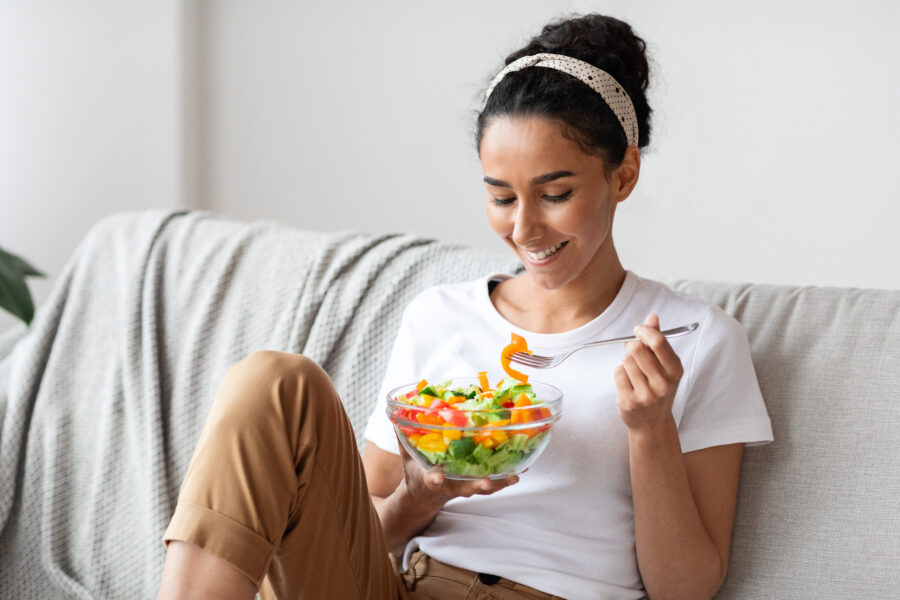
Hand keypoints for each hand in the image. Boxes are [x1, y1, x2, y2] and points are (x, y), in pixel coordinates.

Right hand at [396, 438, 520, 507]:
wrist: (425, 495)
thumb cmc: (417, 471)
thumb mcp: (406, 456)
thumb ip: (403, 436)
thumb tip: (396, 413)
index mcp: (429, 480)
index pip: (430, 480)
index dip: (434, 479)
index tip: (437, 477)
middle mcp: (449, 486)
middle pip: (463, 488)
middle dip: (475, 485)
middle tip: (485, 482)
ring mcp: (464, 487)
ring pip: (483, 488)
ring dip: (498, 483)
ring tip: (513, 476)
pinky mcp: (476, 484)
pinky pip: (493, 483)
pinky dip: (506, 478)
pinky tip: (521, 469)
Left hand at [613, 313, 684, 433]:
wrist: (652, 424)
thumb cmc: (658, 388)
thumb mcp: (665, 366)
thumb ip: (658, 341)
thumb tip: (652, 316)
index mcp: (675, 372)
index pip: (658, 342)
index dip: (645, 331)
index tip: (639, 330)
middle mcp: (663, 384)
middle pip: (637, 349)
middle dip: (632, 346)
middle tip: (632, 349)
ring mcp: (646, 395)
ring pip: (626, 361)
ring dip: (626, 361)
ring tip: (634, 371)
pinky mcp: (630, 401)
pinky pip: (618, 373)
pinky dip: (620, 373)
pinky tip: (628, 383)